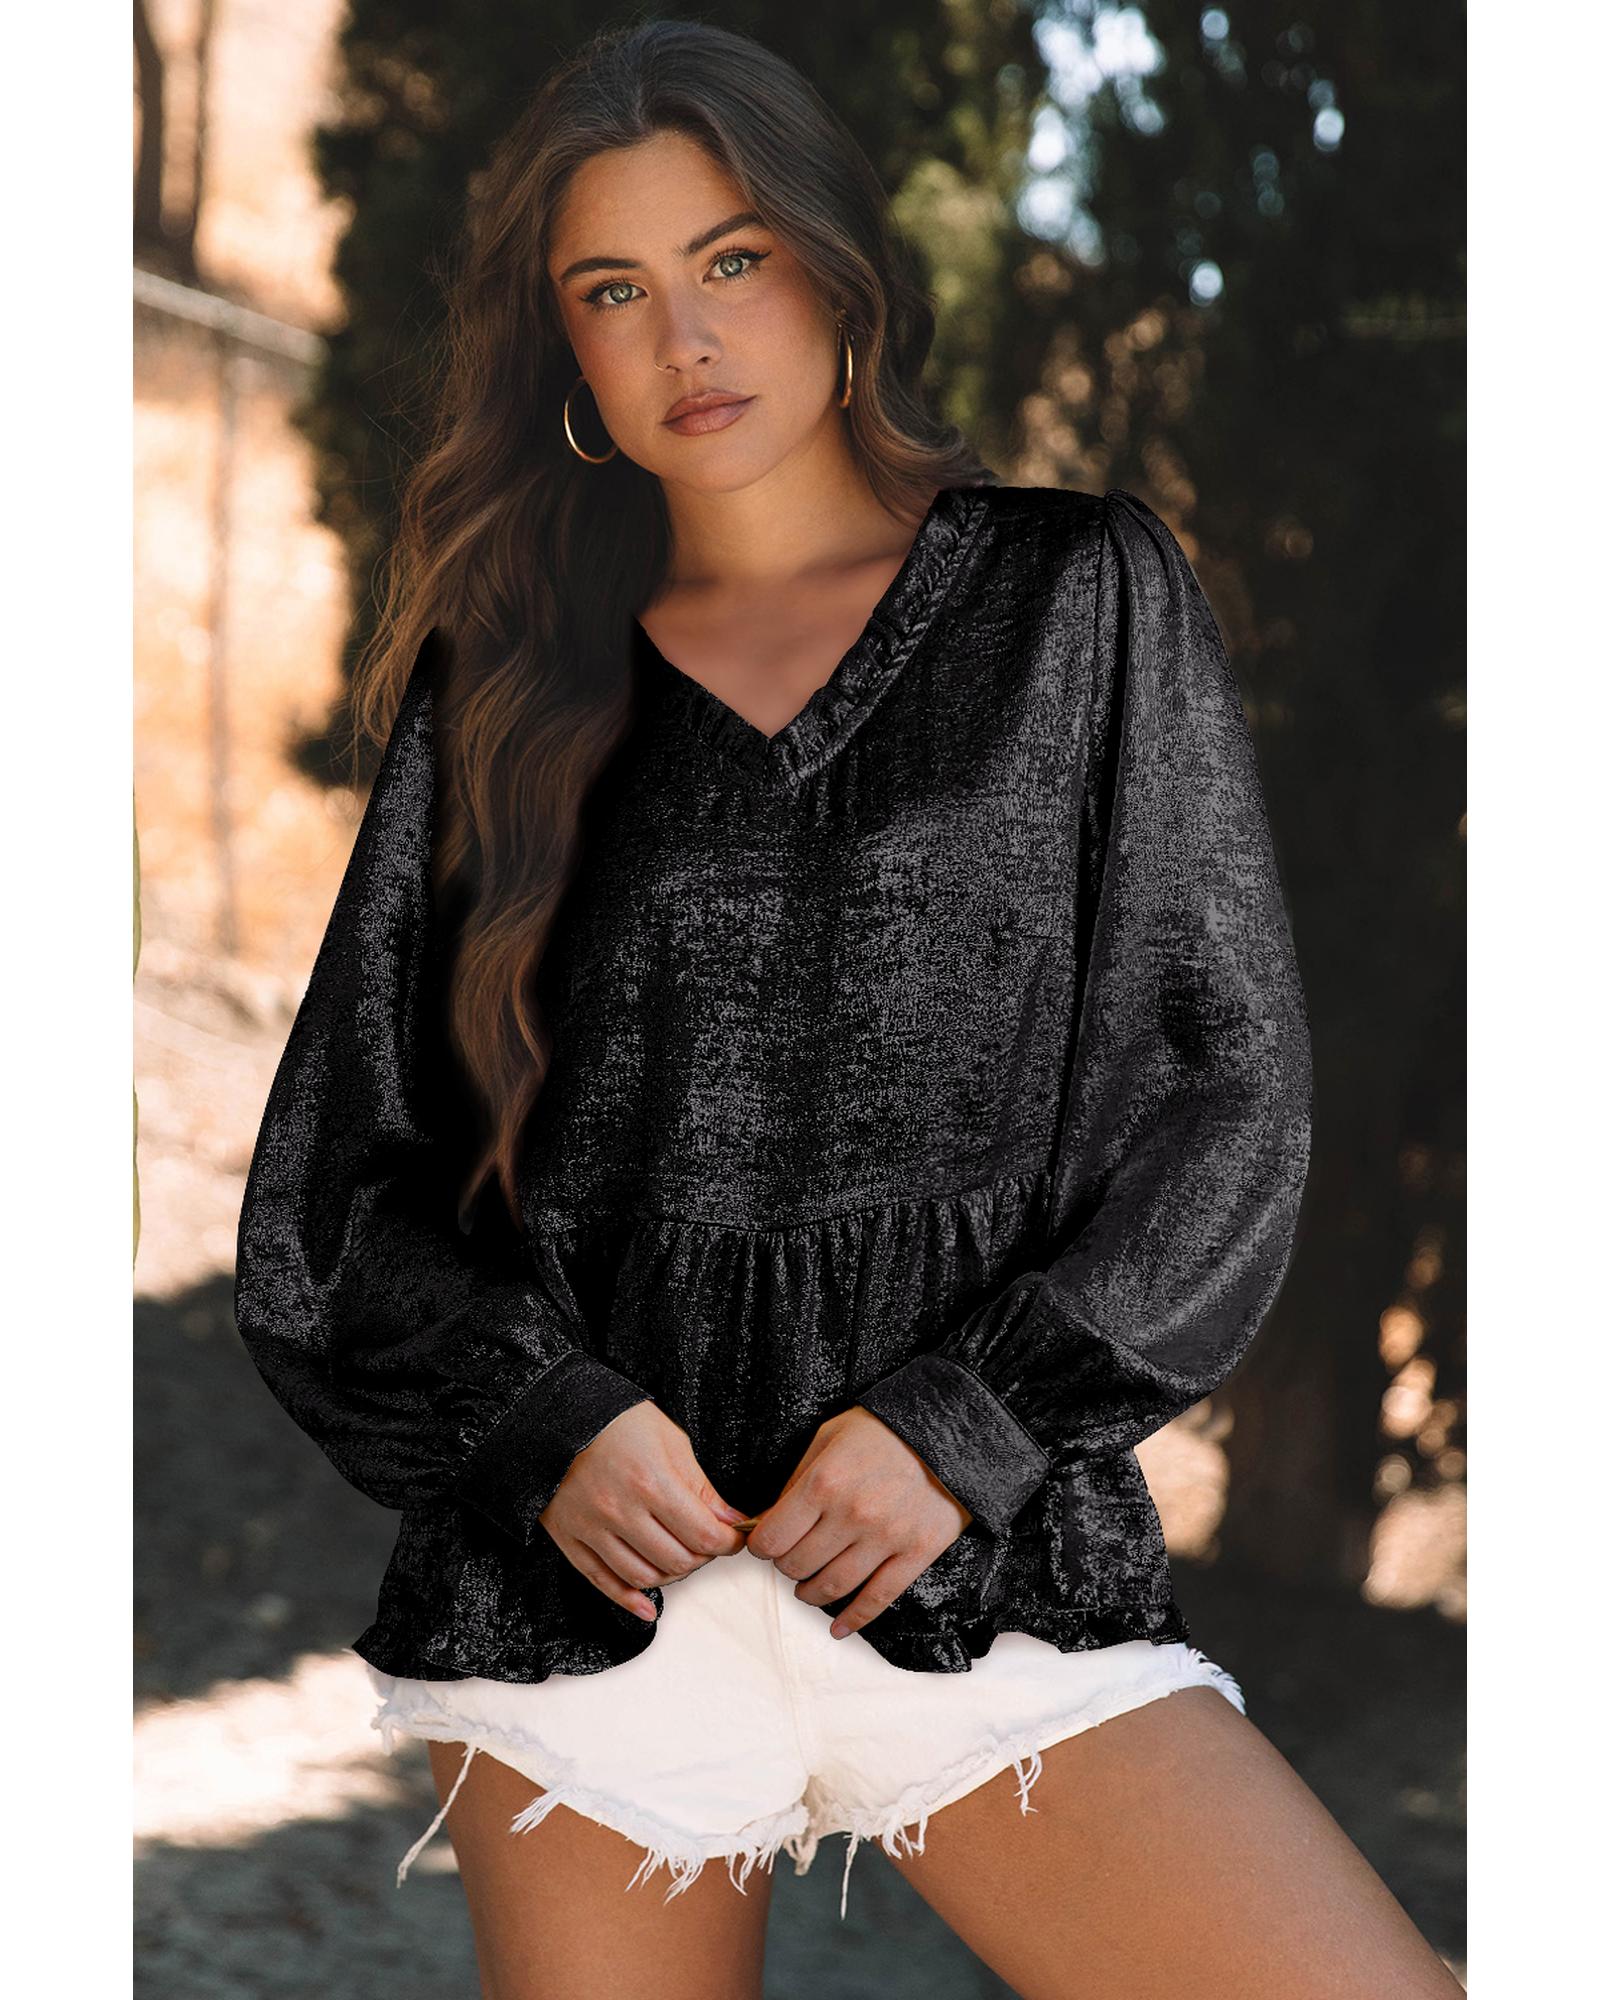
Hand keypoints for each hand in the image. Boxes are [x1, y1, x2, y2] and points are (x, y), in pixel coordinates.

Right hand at [538, 1401, 756, 1621]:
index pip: (703, 1535)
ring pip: (643, 1576)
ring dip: (672, 1576)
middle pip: (676, 1560)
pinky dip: (628, 1600)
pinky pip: (601, 1581)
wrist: (558, 1415)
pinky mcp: (569, 1538)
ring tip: (681, 1559)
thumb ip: (701, 1486)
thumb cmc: (617, 1420)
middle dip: (703, 1558)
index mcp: (651, 1482)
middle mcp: (620, 1510)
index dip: (729, 1543)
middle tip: (708, 1545)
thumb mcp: (670, 1441)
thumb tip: (730, 1521)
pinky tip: (647, 1607)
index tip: (735, 1538)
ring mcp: (592, 1527)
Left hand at [743, 1406, 973, 1638]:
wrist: (949, 1431)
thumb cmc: (884, 1429)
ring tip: (807, 1589)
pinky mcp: (917, 1553)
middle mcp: (852, 1514)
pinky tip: (838, 1628)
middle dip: (785, 1568)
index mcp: (824, 1482)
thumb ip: (798, 1478)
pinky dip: (854, 1619)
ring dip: (810, 1594)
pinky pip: (879, 1598)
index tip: (764, 1545)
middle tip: (789, 1559)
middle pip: (798, 1565)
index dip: (761, 1546)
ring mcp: (886, 1537)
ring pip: (833, 1587)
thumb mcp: (830, 1436)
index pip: (773, 1538)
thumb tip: (770, 1518)